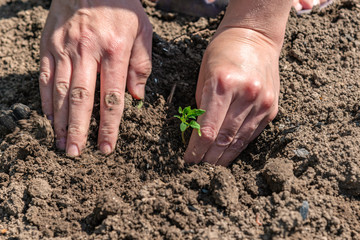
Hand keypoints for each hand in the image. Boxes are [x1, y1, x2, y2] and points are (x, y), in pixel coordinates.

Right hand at [39, 0, 151, 156]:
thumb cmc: (121, 7)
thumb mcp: (142, 32)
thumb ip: (141, 66)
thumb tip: (136, 97)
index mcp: (115, 51)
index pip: (112, 97)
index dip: (109, 126)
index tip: (106, 147)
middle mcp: (88, 52)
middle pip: (82, 99)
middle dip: (79, 130)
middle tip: (76, 154)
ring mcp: (65, 48)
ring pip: (61, 91)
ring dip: (60, 120)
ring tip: (61, 143)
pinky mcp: (49, 45)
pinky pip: (45, 76)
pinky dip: (46, 99)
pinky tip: (49, 118)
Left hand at [184, 27, 280, 165]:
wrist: (255, 37)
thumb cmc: (222, 53)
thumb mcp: (204, 75)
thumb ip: (202, 106)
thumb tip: (199, 135)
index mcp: (223, 84)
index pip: (208, 130)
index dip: (196, 150)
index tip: (188, 160)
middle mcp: (245, 95)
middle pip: (224, 139)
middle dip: (208, 158)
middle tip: (198, 168)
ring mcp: (262, 102)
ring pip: (239, 140)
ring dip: (224, 157)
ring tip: (212, 168)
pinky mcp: (271, 108)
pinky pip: (252, 134)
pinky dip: (238, 147)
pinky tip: (228, 155)